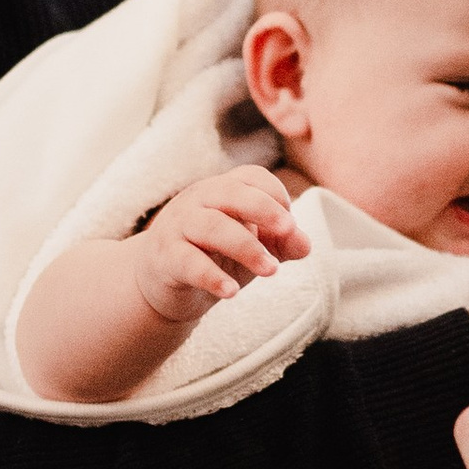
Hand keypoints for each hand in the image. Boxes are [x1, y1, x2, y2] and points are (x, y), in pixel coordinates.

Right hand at [132, 169, 308, 325]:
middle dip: (263, 209)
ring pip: (211, 226)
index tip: (289, 224)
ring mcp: (178, 227)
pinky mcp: (165, 258)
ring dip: (245, 247)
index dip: (275, 194)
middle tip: (289, 230)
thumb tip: (305, 244)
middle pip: (230, 193)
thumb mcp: (253, 248)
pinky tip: (232, 291)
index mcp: (222, 191)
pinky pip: (187, 262)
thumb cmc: (213, 257)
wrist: (162, 285)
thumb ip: (281, 244)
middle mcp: (198, 201)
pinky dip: (211, 276)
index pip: (250, 177)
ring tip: (271, 270)